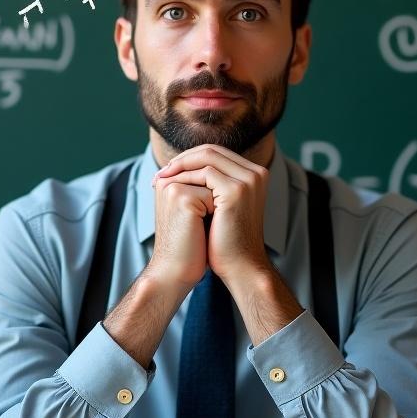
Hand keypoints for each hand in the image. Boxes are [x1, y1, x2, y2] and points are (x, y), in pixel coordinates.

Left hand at [154, 144, 270, 287]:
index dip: (190, 158)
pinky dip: (185, 176)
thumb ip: (210, 186)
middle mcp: (256, 173)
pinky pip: (205, 173)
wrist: (239, 267)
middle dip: (182, 158)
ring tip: (161, 178)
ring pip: (207, 156)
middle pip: (212, 150)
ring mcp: (249, 180)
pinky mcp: (237, 190)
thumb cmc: (226, 241)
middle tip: (161, 171)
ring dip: (180, 165)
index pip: (217, 153)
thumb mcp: (219, 207)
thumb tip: (182, 168)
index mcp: (254, 175)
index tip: (168, 170)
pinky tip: (170, 186)